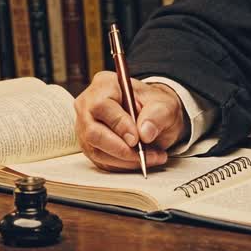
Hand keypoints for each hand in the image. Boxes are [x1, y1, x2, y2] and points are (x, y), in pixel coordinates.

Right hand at [74, 71, 189, 171]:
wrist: (154, 117)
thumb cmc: (155, 106)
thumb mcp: (165, 105)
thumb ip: (157, 115)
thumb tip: (145, 133)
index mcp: (104, 85)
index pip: (101, 106)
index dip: (119, 125)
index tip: (137, 139)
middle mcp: (88, 106)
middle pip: (93, 132)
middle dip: (120, 148)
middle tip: (144, 154)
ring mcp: (86, 128)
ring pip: (97, 151)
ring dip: (125, 160)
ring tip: (151, 157)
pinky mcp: (90, 146)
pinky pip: (102, 161)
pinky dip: (123, 165)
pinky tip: (141, 160)